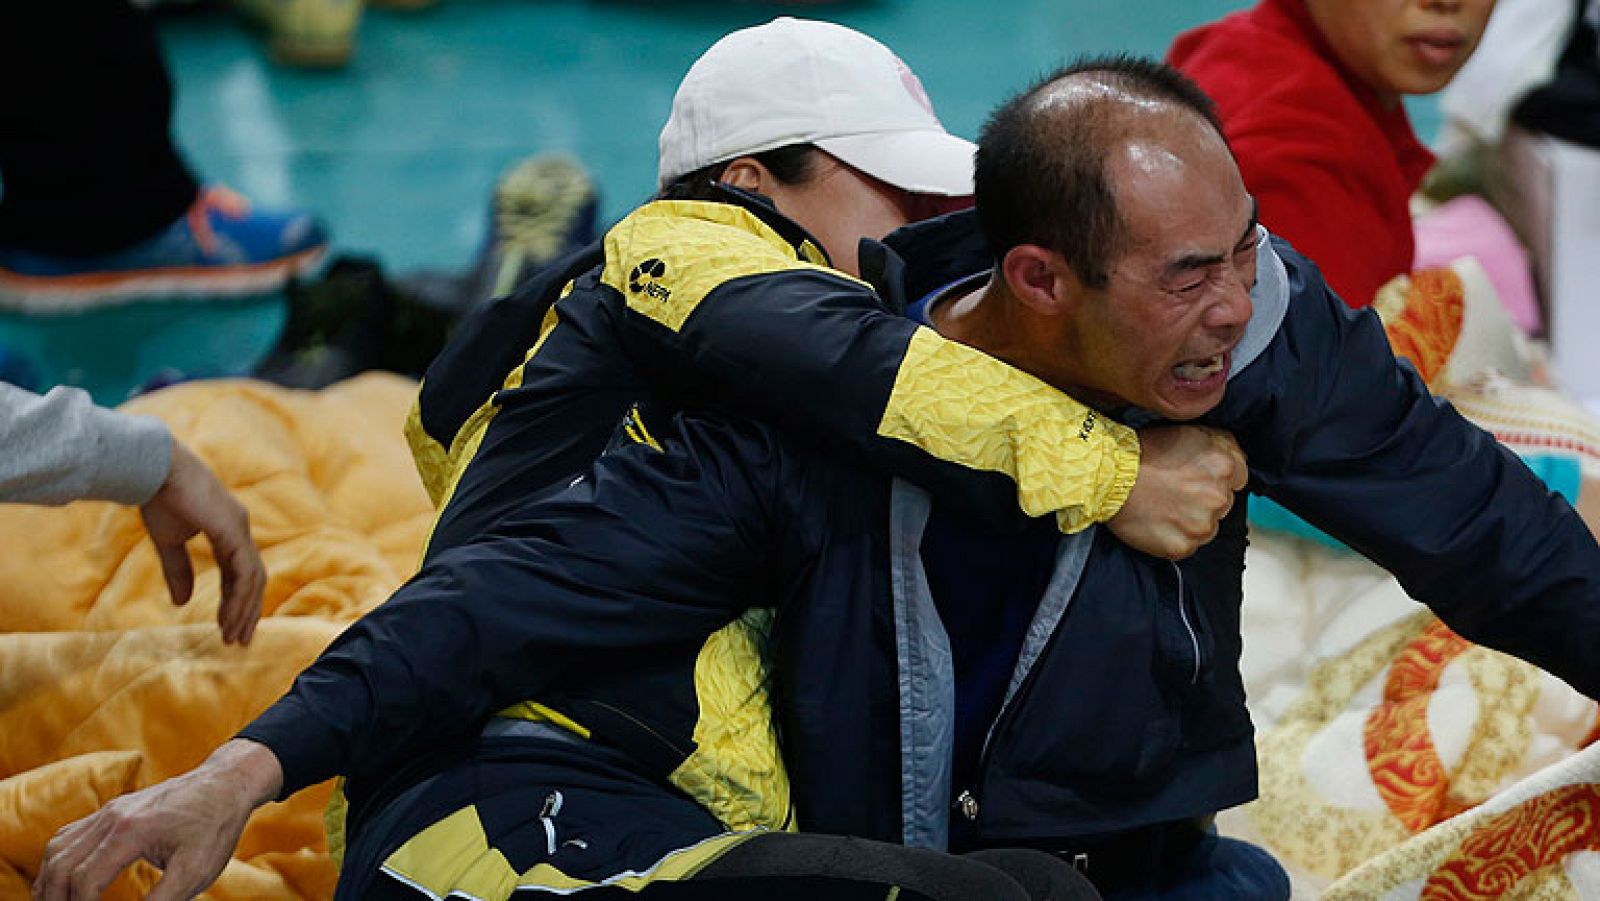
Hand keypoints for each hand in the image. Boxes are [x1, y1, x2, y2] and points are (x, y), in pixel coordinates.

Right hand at [33, 739, 282, 900]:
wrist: (227, 784)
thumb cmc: (216, 827)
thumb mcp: (196, 871)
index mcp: (131, 832)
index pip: (84, 880)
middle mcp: (112, 817)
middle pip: (61, 864)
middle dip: (55, 899)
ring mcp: (109, 810)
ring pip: (58, 847)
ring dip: (50, 880)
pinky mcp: (112, 809)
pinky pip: (70, 834)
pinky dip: (59, 860)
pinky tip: (64, 880)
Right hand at [139, 439, 264, 644]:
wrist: (153, 469)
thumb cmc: (158, 497)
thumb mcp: (169, 542)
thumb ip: (178, 571)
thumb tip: (181, 603)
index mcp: (227, 531)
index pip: (239, 573)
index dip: (234, 600)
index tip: (227, 627)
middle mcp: (239, 530)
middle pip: (253, 579)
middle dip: (247, 611)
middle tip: (239, 640)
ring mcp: (240, 529)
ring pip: (253, 580)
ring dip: (244, 610)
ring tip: (234, 636)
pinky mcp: (233, 531)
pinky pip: (244, 572)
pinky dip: (239, 598)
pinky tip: (231, 617)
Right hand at [1106, 425, 1246, 559]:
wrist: (1108, 477)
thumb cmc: (1143, 452)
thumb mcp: (1189, 432)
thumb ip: (1222, 443)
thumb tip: (1239, 456)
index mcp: (1224, 466)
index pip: (1240, 478)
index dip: (1217, 477)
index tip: (1197, 476)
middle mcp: (1218, 498)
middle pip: (1223, 504)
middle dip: (1204, 499)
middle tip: (1175, 491)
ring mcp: (1201, 526)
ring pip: (1207, 528)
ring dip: (1191, 520)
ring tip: (1164, 507)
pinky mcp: (1182, 546)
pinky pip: (1187, 545)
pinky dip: (1174, 537)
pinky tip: (1157, 522)